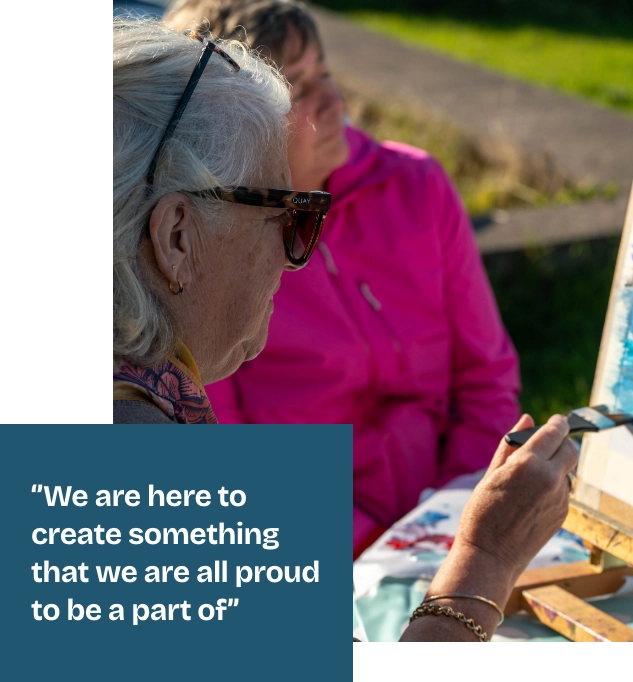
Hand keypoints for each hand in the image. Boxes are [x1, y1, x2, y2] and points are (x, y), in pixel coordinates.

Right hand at [400, 413, 577, 641]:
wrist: (490, 555)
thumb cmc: (481, 513)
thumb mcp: (491, 473)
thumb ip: (511, 444)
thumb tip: (527, 419)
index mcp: (528, 465)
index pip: (554, 433)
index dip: (557, 423)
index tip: (556, 420)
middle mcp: (550, 480)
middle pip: (571, 449)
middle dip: (561, 442)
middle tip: (545, 444)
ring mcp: (559, 499)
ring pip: (566, 471)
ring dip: (554, 466)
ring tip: (526, 479)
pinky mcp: (562, 514)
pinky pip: (561, 491)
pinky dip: (551, 486)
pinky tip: (528, 498)